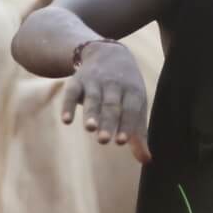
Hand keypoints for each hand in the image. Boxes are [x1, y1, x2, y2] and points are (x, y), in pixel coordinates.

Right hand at [60, 42, 151, 162]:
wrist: (108, 52)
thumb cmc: (125, 88)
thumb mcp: (136, 104)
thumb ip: (138, 133)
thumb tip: (146, 160)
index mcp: (132, 90)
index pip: (130, 108)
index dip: (126, 124)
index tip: (122, 141)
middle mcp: (113, 84)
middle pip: (111, 104)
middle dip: (107, 122)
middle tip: (103, 140)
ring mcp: (94, 81)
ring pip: (92, 98)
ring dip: (90, 113)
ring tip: (90, 128)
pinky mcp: (76, 81)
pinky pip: (71, 93)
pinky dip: (68, 105)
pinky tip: (66, 120)